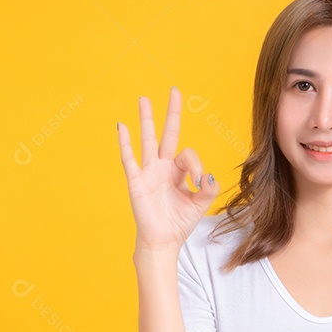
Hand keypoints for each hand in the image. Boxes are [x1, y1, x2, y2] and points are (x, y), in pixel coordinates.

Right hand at [118, 87, 217, 251]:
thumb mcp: (200, 204)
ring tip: (144, 98)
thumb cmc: (179, 222)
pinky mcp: (136, 181)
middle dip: (172, 113)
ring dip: (147, 119)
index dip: (196, 166)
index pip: (188, 155)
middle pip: (168, 134)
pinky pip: (129, 158)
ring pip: (148, 140)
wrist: (162, 241)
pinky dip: (125, 142)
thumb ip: (208, 189)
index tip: (199, 183)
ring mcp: (148, 172)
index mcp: (179, 171)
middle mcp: (163, 167)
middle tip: (174, 90)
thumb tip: (208, 176)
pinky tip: (122, 125)